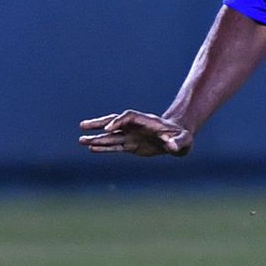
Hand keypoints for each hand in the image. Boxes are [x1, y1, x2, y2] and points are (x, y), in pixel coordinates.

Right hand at [78, 110, 192, 156]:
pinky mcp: (131, 145)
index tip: (109, 129)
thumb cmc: (183, 138)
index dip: (119, 121)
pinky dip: (104, 147)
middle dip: (99, 124)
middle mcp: (136, 127)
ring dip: (97, 137)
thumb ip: (178, 143)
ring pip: (111, 135)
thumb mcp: (184, 140)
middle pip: (115, 122)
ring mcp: (132, 135)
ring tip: (81, 140)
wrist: (179, 139)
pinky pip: (115, 146)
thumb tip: (172, 147)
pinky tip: (92, 148)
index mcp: (147, 122)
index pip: (129, 117)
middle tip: (83, 126)